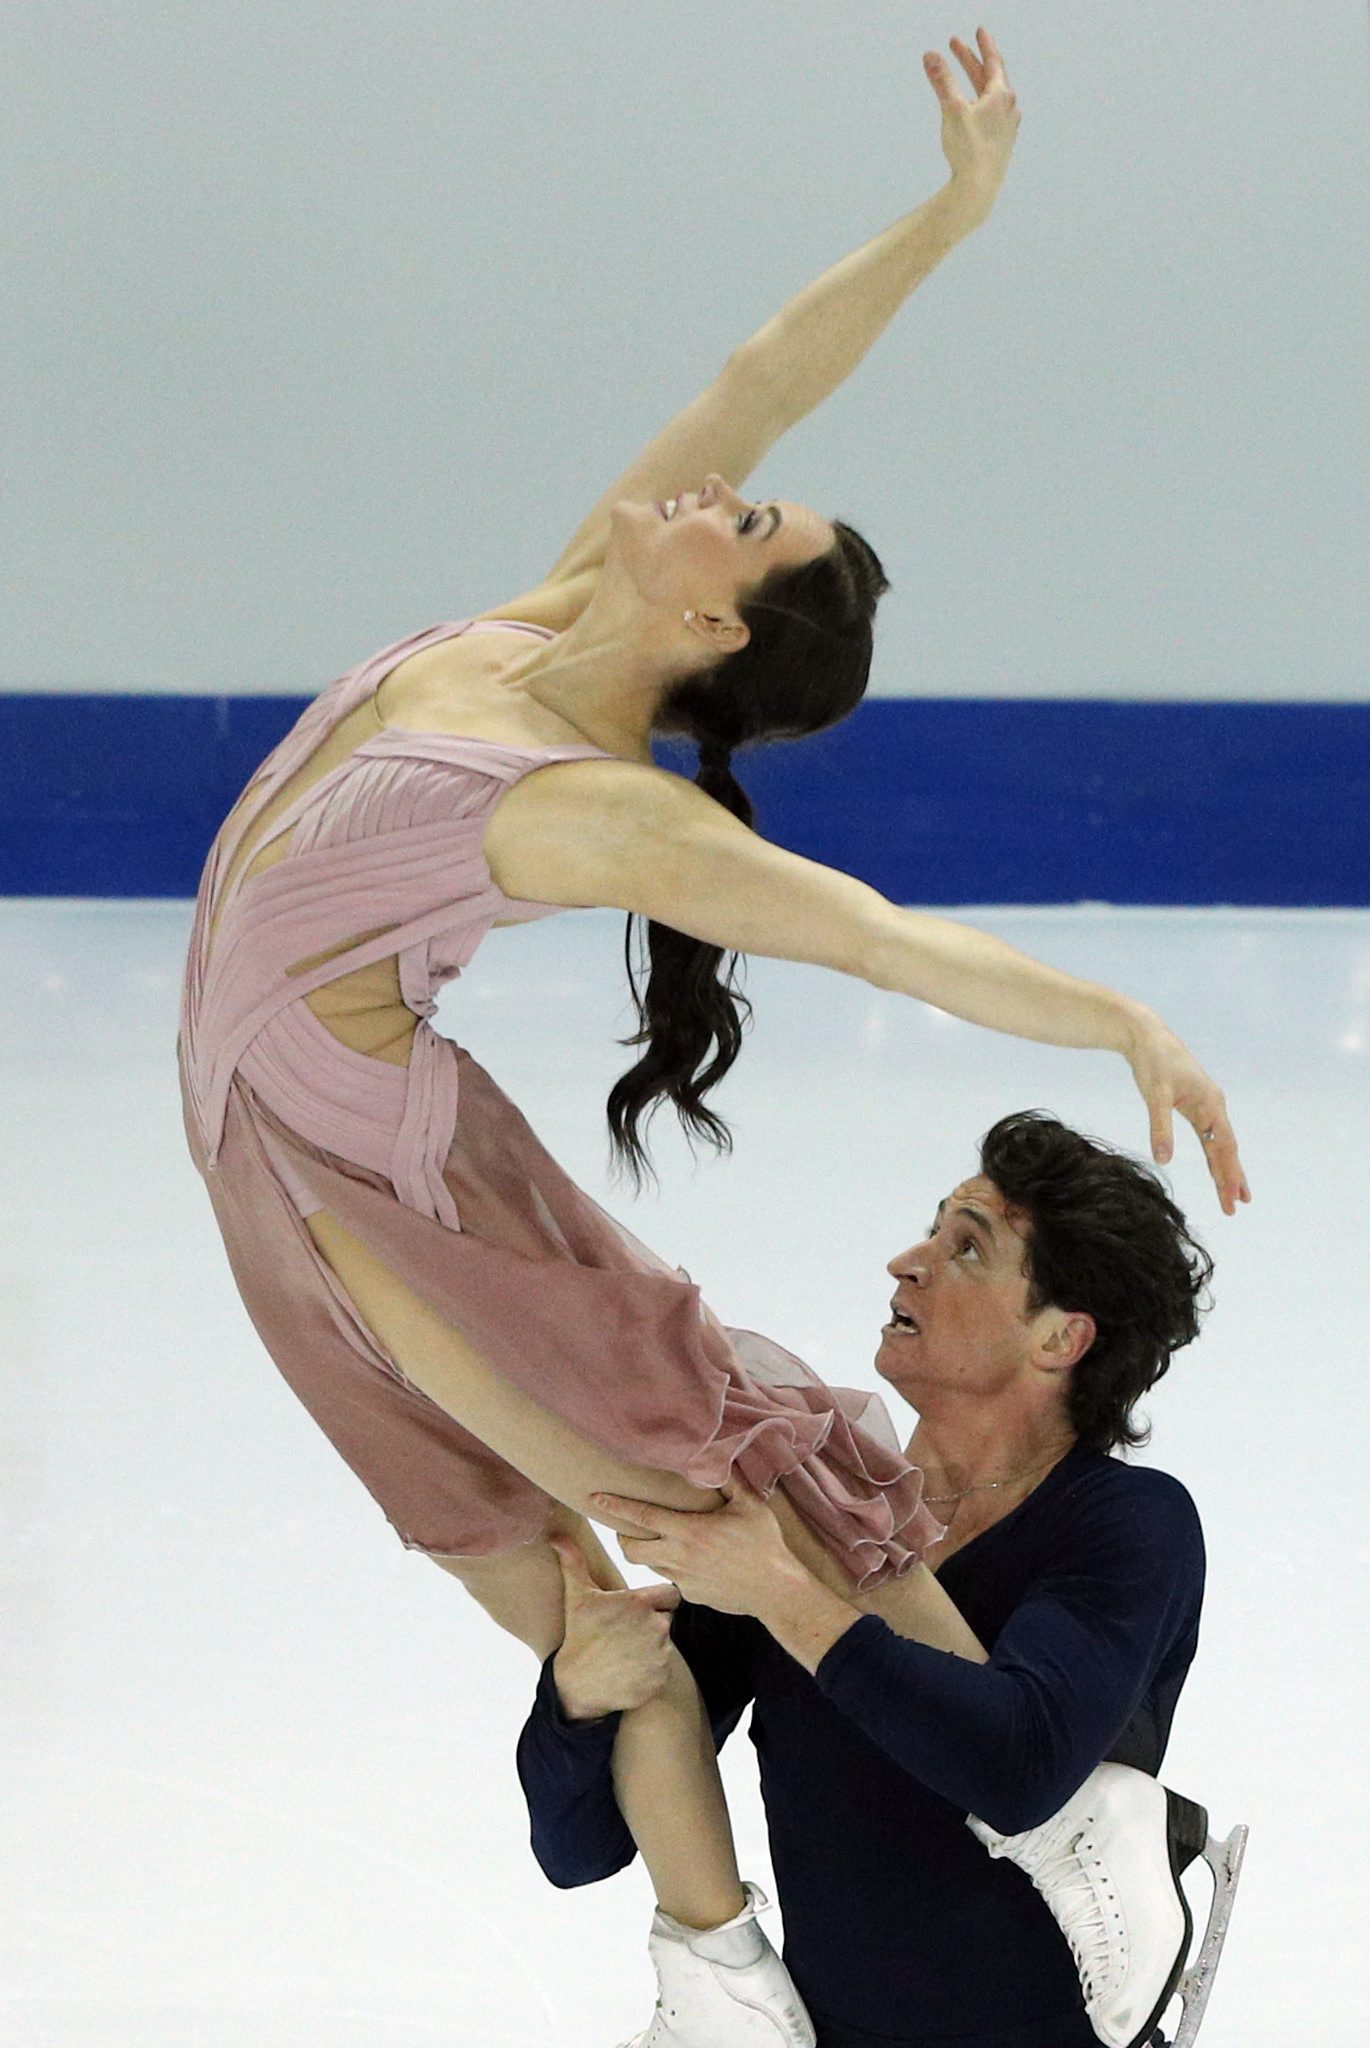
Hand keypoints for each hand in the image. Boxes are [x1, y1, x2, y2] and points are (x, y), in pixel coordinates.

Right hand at [549, 1537, 679, 1721]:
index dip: (658, 1600)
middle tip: (628, 1632)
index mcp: (640, 1603)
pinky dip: (653, 1669)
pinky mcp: (661, 1677)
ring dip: (653, 1646)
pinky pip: (665, 1668)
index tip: (640, 1609)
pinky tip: (631, 1669)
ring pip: (667, 1644)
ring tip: (628, 1651)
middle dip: (653, 1623)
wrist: (577, 1685)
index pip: (670, 1594)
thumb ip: (574, 1562)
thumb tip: (557, 1536)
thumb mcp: (577, 1597)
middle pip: (668, 1618)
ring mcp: (660, 1655)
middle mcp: (656, 1627)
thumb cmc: (579, 1636)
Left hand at [590, 1470, 803, 1618]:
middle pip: (631, 1548)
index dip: (616, 1506)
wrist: (775, 1591)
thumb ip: (730, 1480)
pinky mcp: (691, 1595)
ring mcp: (683, 1579)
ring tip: (658, 1537)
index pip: (642, 1516)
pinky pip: (672, 1577)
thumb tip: (718, 1456)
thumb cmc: (765, 1544)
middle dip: (621, 1536)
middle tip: (625, 1525)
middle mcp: (679, 1556)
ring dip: (646, 1550)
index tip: (596, 1498)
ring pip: (649, 1563)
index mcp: (689, 1531)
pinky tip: (690, 1558)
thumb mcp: (751, 1506)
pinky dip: (672, 1565)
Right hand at [924, 28, 1020, 213]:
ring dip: (979, 82)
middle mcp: (1009, 107)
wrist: (979, 187)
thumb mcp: (952, 110)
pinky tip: (978, 109)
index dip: (983, 44)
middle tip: (957, 47)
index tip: (979, 31)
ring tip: (970, 75)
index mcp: (1001, 95)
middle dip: (973, 61)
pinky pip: (993, 113)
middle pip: (991, 76)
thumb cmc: (968, 149)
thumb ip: (943, 81)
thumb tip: (931, 56)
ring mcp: (1008, 125)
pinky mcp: (1002, 142)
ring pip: (992, 95)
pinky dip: (982, 102)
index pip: (993, 61)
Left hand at [1124, 1008, 1251, 1214]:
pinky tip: (1216, 1163)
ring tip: (1235, 1192)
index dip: (1227, 1175)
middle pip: (1226, 1148)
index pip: (1223, 1148)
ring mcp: (1206, 1104)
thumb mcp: (1155, 1095)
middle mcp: (1213, 1105)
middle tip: (1237, 1206)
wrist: (1147, 1036)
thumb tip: (1163, 1160)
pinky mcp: (1195, 1102)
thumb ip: (1160, 1127)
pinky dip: (1214, 1152)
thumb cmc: (1153, 1062)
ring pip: (1220, 1142)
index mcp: (1210, 1104)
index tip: (1232, 1200)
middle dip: (1231, 1178)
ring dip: (1226, 1167)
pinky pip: (1209, 1134)